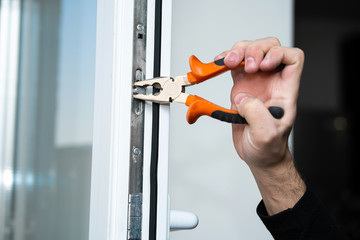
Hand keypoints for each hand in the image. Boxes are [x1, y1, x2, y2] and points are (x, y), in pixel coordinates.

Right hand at [216, 37, 305, 214]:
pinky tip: (219, 63)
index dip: (279, 54)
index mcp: (285, 90)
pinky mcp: (241, 87)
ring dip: (238, 51)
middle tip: (245, 65)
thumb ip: (256, 112)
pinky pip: (234, 65)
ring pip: (250, 52)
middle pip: (270, 48)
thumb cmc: (269, 147)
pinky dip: (225, 60)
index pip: (293, 58)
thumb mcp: (266, 134)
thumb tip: (243, 96)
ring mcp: (256, 83)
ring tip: (228, 61)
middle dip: (255, 49)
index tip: (263, 64)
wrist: (258, 155)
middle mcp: (272, 82)